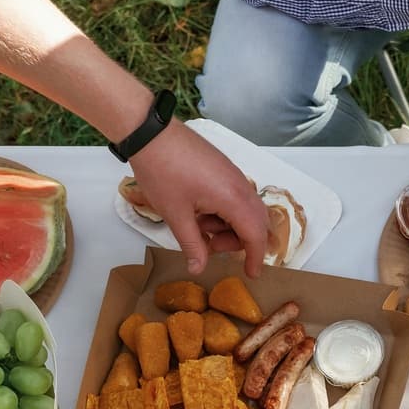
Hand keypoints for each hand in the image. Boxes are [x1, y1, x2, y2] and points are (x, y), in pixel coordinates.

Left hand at [128, 124, 269, 276]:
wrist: (152, 134)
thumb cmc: (163, 173)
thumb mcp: (176, 215)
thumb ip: (192, 244)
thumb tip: (199, 268)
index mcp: (233, 199)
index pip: (255, 235)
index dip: (255, 257)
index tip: (251, 274)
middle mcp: (240, 186)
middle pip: (256, 222)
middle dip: (239, 241)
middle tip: (211, 246)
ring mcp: (233, 175)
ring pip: (245, 210)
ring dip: (229, 225)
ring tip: (199, 226)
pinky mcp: (224, 169)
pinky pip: (235, 197)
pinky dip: (224, 211)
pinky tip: (199, 212)